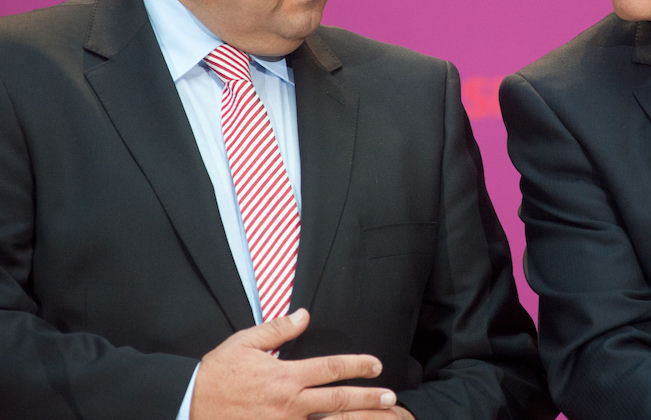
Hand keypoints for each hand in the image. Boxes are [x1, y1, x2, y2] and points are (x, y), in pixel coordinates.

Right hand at [192, 308, 400, 418]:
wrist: (189, 406)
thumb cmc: (217, 374)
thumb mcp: (246, 342)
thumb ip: (279, 329)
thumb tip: (305, 314)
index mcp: (286, 377)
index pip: (332, 368)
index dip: (358, 366)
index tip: (376, 366)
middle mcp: (289, 404)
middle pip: (338, 401)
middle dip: (368, 398)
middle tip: (390, 396)